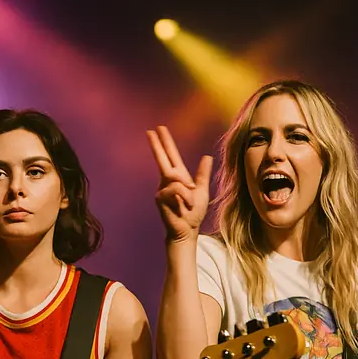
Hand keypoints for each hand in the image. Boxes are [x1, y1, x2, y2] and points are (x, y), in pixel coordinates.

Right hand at [146, 126, 213, 243]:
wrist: (188, 229)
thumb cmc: (194, 213)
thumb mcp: (202, 190)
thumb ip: (202, 174)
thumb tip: (207, 156)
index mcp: (179, 176)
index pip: (171, 155)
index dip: (165, 142)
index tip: (159, 129)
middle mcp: (168, 180)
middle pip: (161, 158)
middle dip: (156, 145)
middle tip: (150, 131)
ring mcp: (162, 188)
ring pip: (176, 179)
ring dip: (187, 192)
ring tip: (188, 204)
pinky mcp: (160, 197)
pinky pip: (174, 189)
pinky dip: (183, 198)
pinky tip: (181, 207)